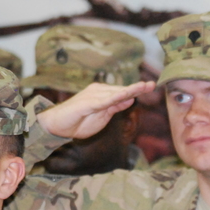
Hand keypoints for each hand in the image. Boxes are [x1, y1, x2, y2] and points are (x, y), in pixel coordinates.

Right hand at [36, 81, 155, 139]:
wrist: (57, 125)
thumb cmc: (78, 121)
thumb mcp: (103, 116)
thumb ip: (115, 107)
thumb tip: (130, 99)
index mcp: (102, 94)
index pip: (122, 92)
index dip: (137, 89)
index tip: (151, 85)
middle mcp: (98, 91)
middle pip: (121, 90)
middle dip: (137, 88)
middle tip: (152, 85)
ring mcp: (93, 96)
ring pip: (116, 93)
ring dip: (130, 90)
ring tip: (145, 86)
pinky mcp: (87, 103)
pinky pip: (105, 101)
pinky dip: (116, 98)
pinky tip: (127, 95)